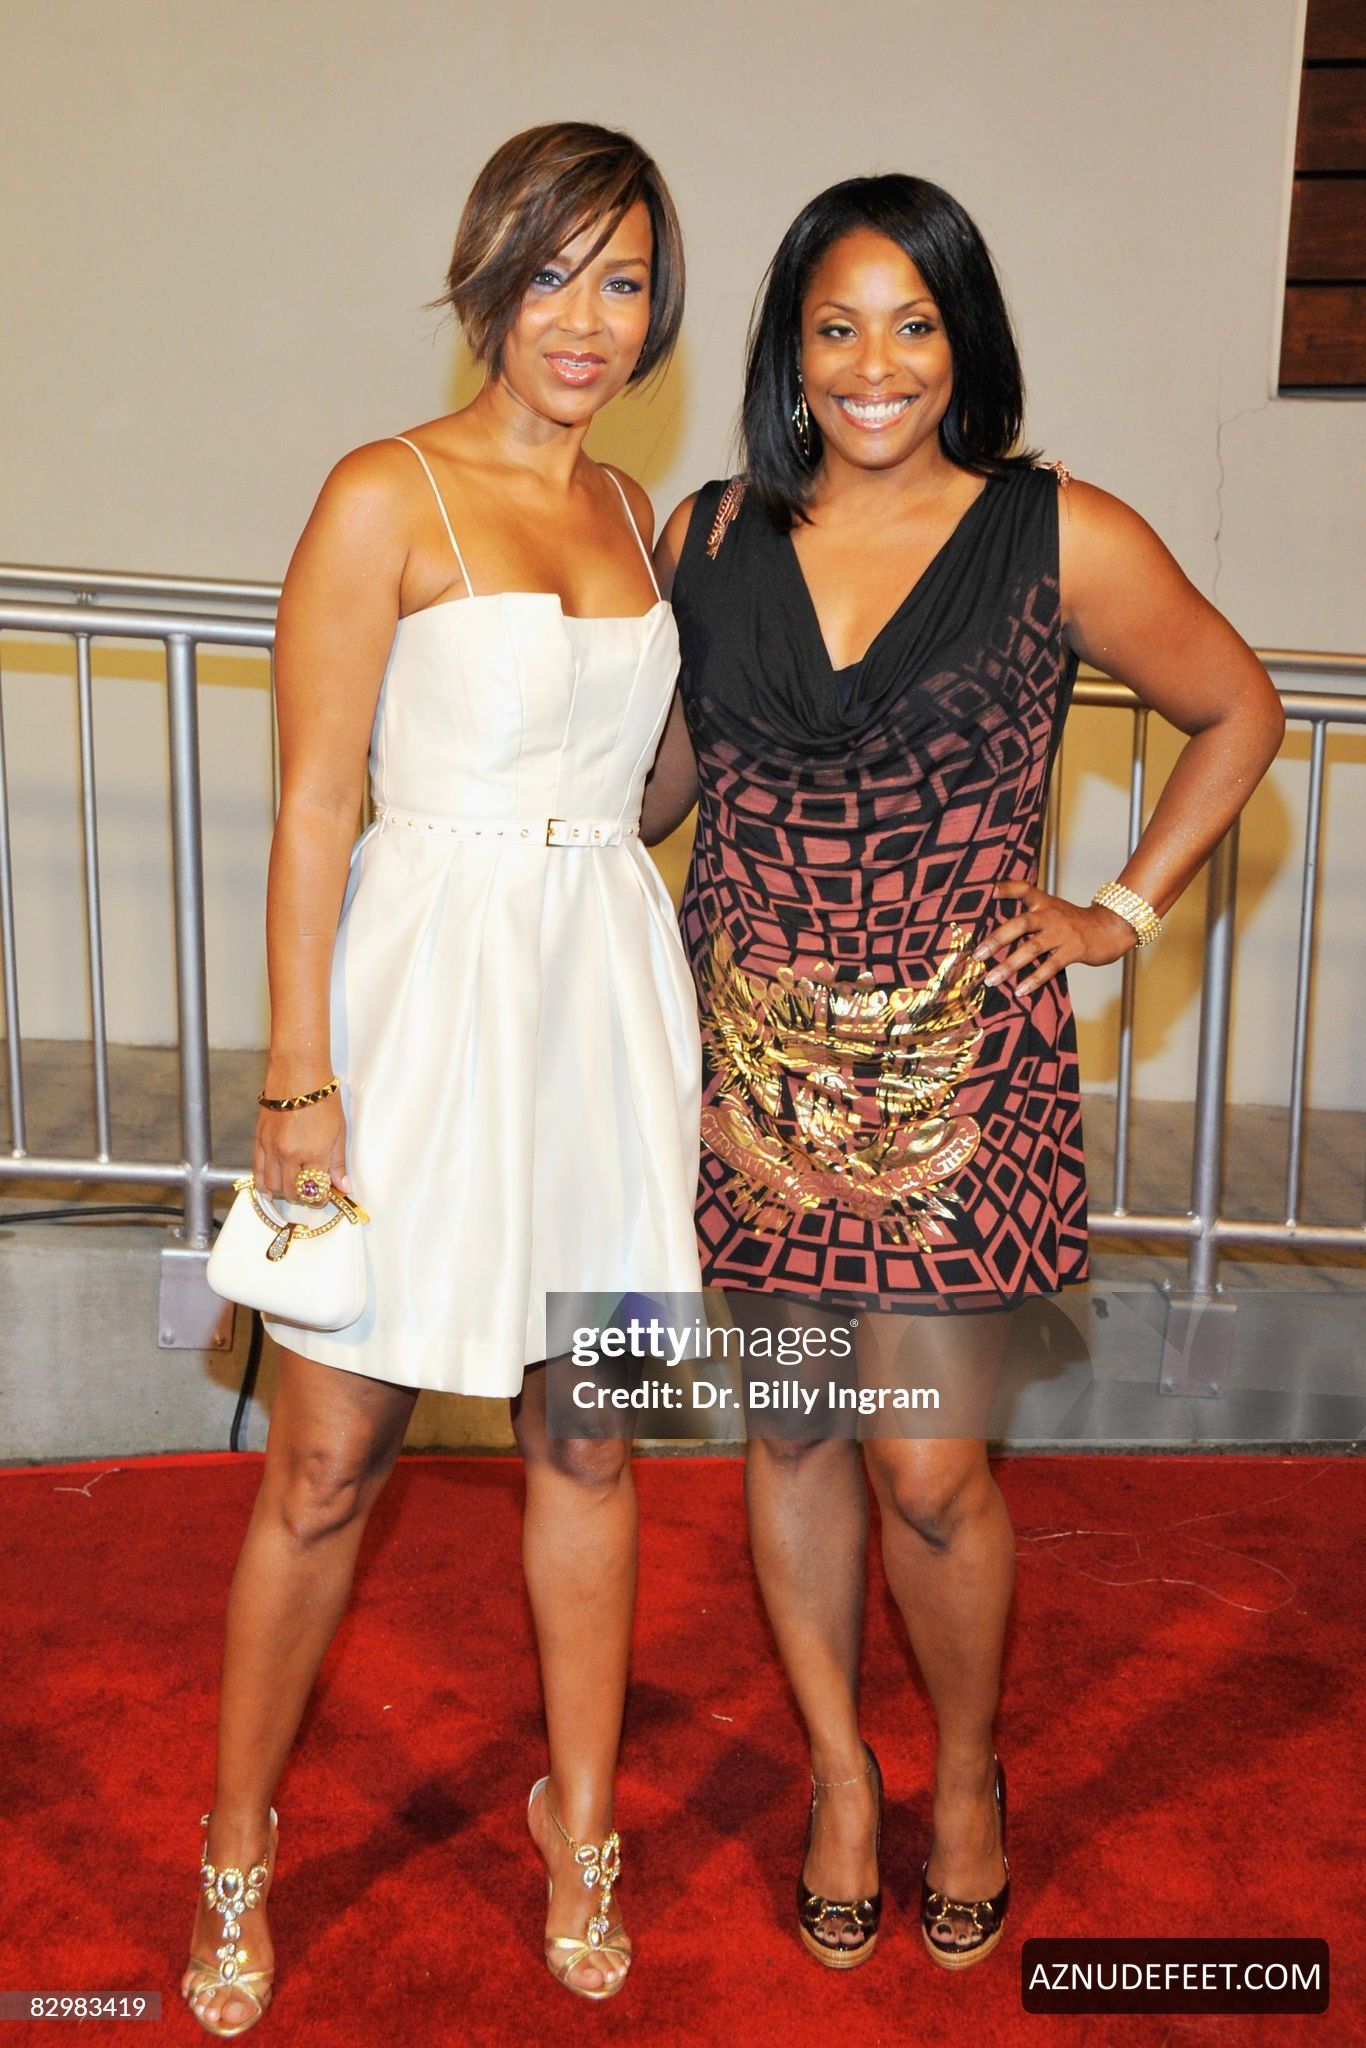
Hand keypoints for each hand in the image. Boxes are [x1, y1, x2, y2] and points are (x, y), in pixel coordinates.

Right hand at [253, 1093, 351, 1202]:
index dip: (322, 1197)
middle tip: (312, 1193)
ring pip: (271, 1186)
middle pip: (292, 1192)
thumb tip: (342, 1185)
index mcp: (313, 1154)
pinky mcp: (258, 1140)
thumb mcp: (339, 1131)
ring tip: (293, 1189)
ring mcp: (270, 1148)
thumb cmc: (321, 1097)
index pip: (316, 1190)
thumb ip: (338, 1162)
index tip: (326, 1195)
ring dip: (283, 1193)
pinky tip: (271, 1186)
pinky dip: (263, 1182)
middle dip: (304, 1198)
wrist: (298, 1073)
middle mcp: (289, 1155)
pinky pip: (256, 1171)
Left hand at [972, 879, 1136, 995]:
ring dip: (1010, 965)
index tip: (988, 891)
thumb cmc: (1075, 923)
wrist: (1111, 928)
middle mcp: (1051, 915)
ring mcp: (1062, 933)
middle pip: (1021, 924)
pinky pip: (1050, 966)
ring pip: (1032, 948)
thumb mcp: (1053, 911)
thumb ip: (1030, 917)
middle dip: (997, 939)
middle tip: (977, 955)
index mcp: (1044, 903)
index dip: (1005, 888)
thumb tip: (997, 935)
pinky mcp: (1074, 950)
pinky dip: (1034, 979)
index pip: (1023, 889)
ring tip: (992, 980)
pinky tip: (1020, 990)